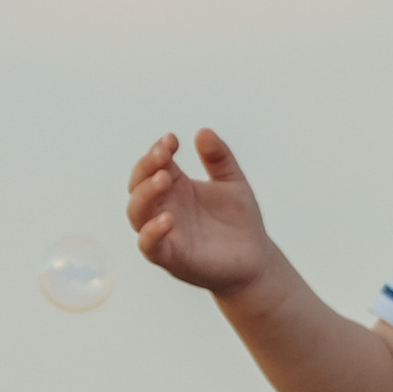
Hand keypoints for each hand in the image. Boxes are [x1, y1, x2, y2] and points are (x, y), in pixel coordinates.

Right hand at [129, 127, 270, 296]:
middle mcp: (164, 207)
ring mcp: (164, 233)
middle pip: (137, 185)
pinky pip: (149, 246)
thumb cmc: (239, 221)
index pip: (154, 164)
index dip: (158, 150)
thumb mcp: (233, 182)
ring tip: (164, 179)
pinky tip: (167, 219)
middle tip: (164, 155)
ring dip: (145, 194)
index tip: (172, 140)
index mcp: (175, 186)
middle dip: (146, 168)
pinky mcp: (171, 257)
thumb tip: (203, 131)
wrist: (255, 260)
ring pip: (136, 213)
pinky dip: (151, 233)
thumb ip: (220, 158)